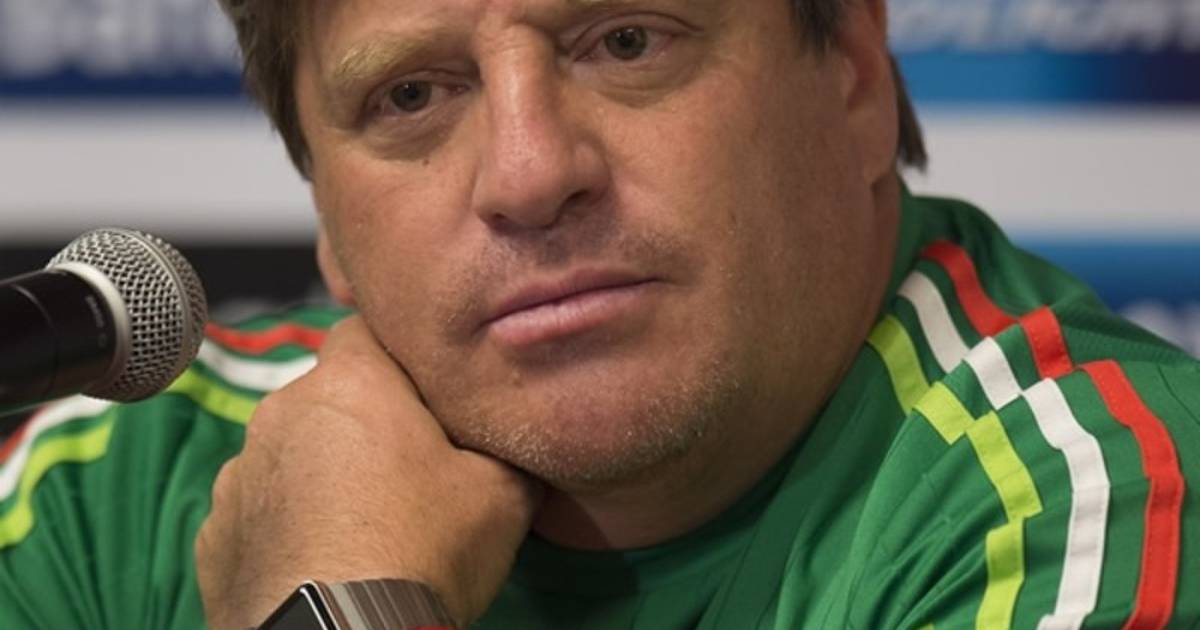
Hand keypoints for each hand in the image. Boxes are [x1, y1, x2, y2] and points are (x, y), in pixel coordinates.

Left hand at [195, 316, 541, 629]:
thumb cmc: (422, 551)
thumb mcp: (505, 493)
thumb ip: (503, 445)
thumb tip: (514, 437)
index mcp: (350, 385)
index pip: (364, 329)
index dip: (398, 359)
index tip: (425, 398)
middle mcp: (281, 414)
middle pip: (330, 397)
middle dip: (363, 423)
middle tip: (408, 472)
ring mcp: (239, 475)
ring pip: (292, 454)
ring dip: (322, 475)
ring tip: (365, 527)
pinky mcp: (215, 534)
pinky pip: (262, 511)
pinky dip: (288, 526)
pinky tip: (325, 561)